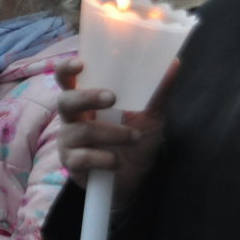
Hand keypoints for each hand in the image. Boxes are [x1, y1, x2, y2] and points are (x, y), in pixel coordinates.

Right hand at [55, 58, 173, 204]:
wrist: (136, 177)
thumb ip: (157, 90)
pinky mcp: (71, 163)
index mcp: (86, 99)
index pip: (67, 79)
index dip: (66, 69)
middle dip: (87, 97)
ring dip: (111, 133)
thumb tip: (174, 62)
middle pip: (65, 101)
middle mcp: (73, 117)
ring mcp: (69, 140)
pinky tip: (118, 161)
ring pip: (80, 131)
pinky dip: (105, 158)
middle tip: (111, 98)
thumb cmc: (136, 138)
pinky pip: (83, 158)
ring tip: (134, 137)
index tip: (80, 64)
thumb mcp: (151, 114)